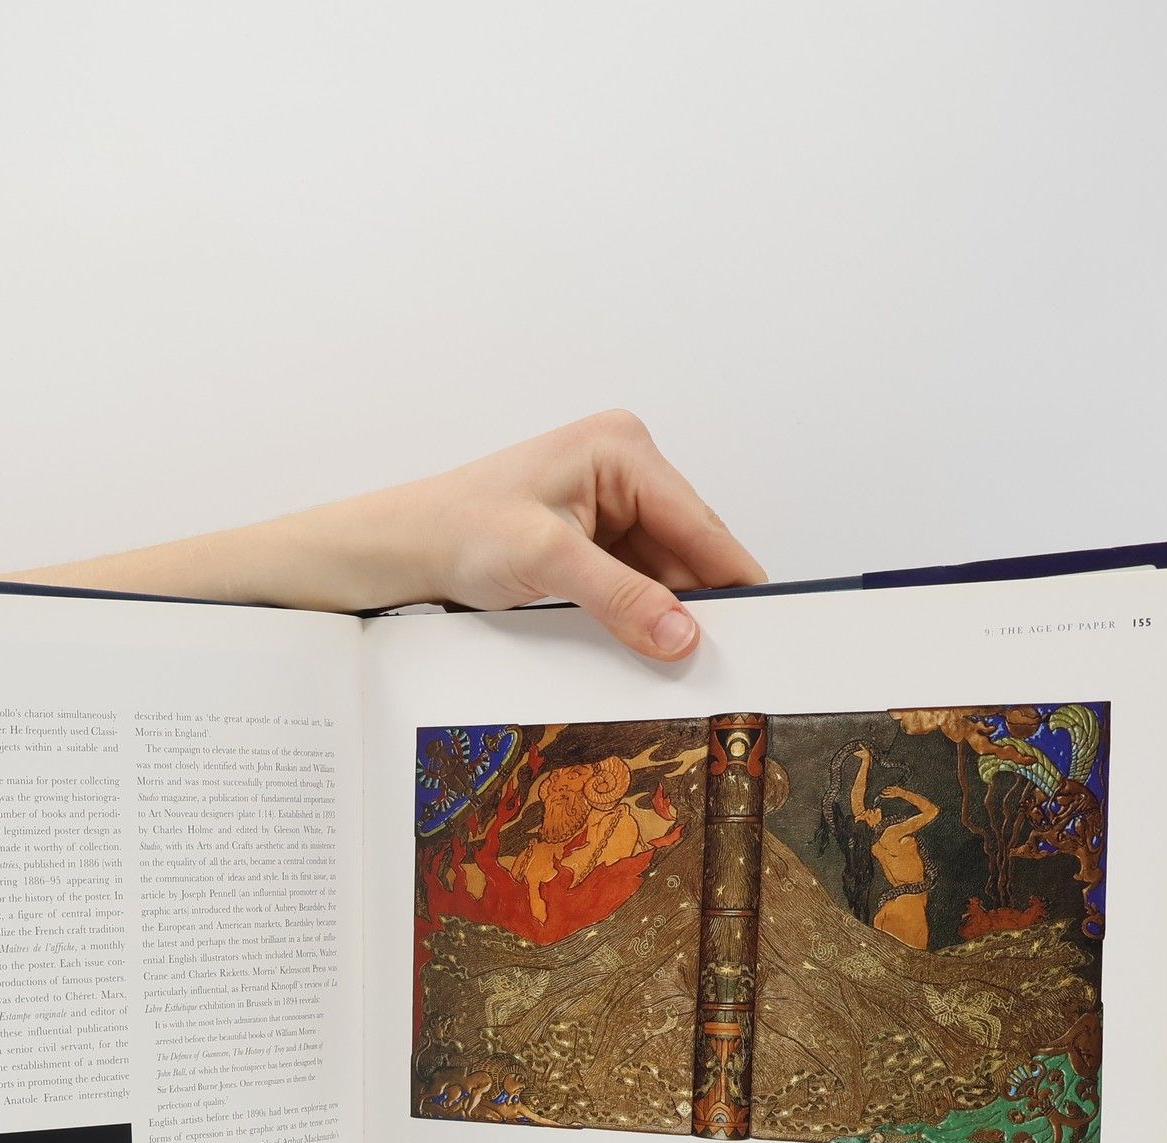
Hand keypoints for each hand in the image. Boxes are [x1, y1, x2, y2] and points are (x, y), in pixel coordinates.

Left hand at [2, 410, 766, 662]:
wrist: (392, 550)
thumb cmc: (452, 532)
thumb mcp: (545, 564)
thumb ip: (623, 598)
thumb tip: (687, 637)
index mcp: (624, 449)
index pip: (703, 525)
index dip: (737, 583)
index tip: (775, 632)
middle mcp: (623, 467)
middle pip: (689, 551)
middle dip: (701, 606)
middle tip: (731, 667)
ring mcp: (606, 505)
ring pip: (664, 575)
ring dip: (668, 619)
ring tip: (689, 669)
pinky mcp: (587, 540)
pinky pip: (634, 585)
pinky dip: (641, 619)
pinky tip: (648, 653)